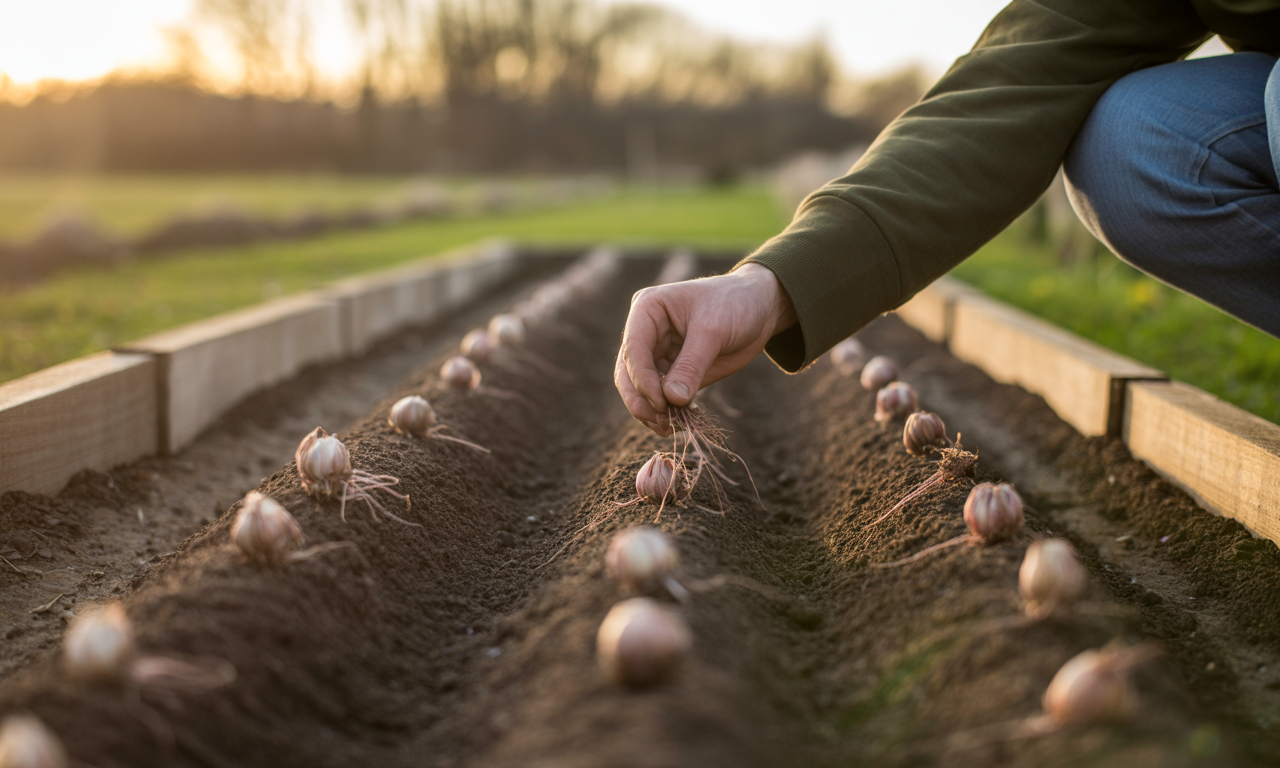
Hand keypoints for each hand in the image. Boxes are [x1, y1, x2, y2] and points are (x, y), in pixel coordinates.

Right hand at [615, 263, 796, 434]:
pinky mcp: (672, 372)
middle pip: (628, 372)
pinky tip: (678, 423)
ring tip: (669, 428)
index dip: (642, 379)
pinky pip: (661, 396)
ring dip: (650, 411)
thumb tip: (672, 399)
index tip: (661, 402)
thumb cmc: (734, 304)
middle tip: (661, 422)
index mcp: (647, 309)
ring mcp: (657, 353)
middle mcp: (645, 332)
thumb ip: (691, 365)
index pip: (633, 349)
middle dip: (641, 400)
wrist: (759, 308)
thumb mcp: (713, 331)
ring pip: (639, 389)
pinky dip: (666, 412)